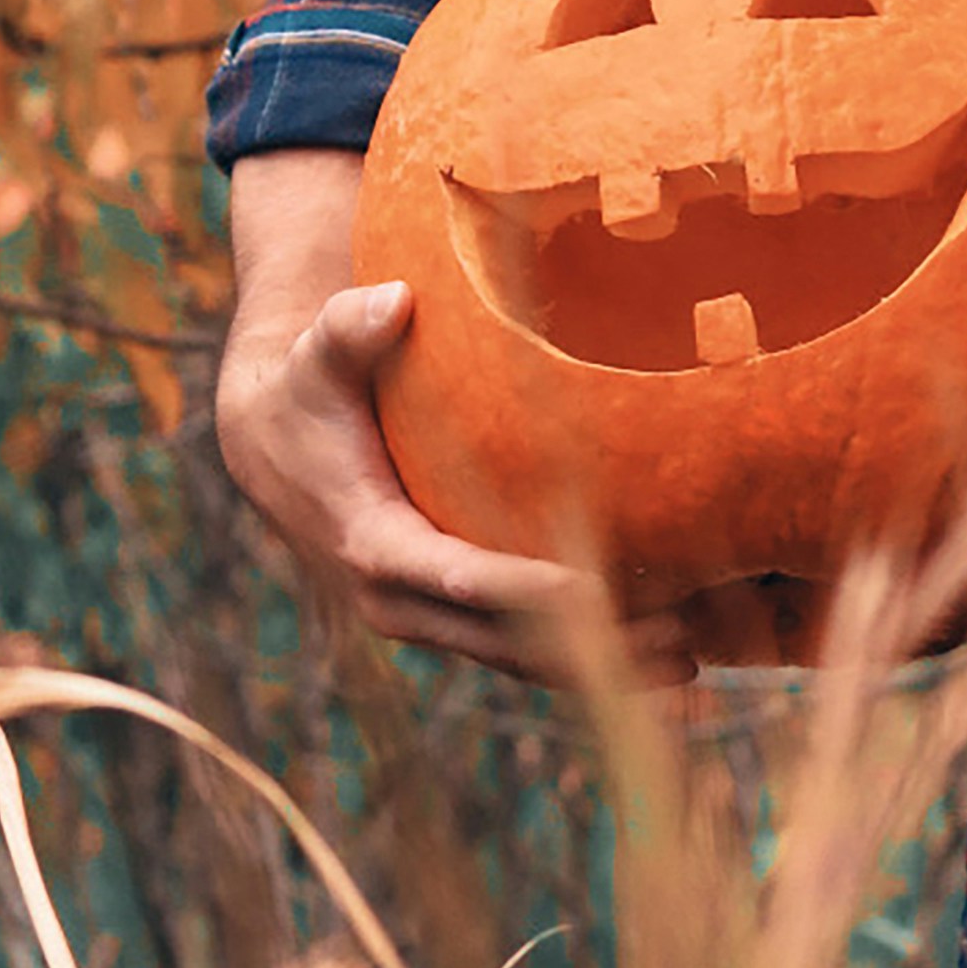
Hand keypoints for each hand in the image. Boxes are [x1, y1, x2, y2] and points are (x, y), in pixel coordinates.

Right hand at [216, 148, 703, 682]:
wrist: (276, 445)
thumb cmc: (309, 389)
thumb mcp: (319, 354)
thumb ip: (349, 328)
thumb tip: (393, 301)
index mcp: (372, 545)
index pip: (462, 579)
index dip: (530, 591)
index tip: (598, 593)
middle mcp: (397, 601)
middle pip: (505, 640)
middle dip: (590, 646)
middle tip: (681, 636)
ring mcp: (425, 618)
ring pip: (521, 658)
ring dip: (603, 666)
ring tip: (690, 658)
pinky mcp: (450, 618)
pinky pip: (523, 649)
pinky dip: (587, 657)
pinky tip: (662, 652)